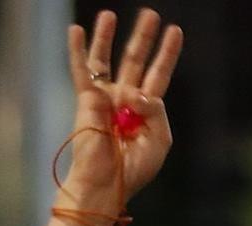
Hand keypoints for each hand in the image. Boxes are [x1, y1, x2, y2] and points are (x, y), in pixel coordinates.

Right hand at [52, 10, 183, 225]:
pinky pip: (82, 71)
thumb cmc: (133, 169)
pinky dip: (78, 51)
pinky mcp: (86, 101)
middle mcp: (125, 100)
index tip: (175, 31)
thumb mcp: (160, 140)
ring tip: (110, 14)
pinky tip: (76, 30)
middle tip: (150, 14)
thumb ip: (157, 110)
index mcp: (146, 111)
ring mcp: (105, 98)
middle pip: (136, 60)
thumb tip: (137, 91)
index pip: (158, 75)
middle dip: (143, 37)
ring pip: (107, 61)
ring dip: (108, 37)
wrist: (106, 183)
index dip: (166, 53)